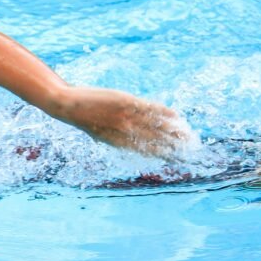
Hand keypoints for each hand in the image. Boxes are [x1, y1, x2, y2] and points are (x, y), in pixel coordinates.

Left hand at [53, 86, 195, 160]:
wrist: (69, 106)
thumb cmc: (85, 120)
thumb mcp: (101, 134)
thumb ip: (118, 138)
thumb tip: (131, 142)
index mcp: (120, 143)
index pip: (148, 152)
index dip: (165, 156)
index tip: (179, 158)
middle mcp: (126, 132)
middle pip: (157, 141)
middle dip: (175, 145)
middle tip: (191, 148)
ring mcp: (127, 117)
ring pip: (156, 126)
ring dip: (174, 130)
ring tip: (189, 134)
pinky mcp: (126, 102)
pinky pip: (149, 108)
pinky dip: (163, 112)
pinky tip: (175, 116)